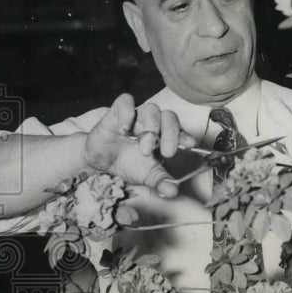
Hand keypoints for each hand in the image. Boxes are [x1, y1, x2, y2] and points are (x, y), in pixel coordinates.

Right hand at [83, 93, 197, 197]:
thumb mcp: (147, 177)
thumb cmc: (129, 165)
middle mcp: (154, 124)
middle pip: (169, 117)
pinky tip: (124, 129)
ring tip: (144, 149)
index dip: (185, 135)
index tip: (190, 144)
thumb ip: (161, 182)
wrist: (102, 162)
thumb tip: (172, 191)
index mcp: (165, 137)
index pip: (180, 130)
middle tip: (167, 152)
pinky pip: (126, 101)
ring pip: (152, 109)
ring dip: (151, 128)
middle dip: (171, 134)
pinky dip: (127, 112)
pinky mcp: (117, 112)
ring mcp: (137, 116)